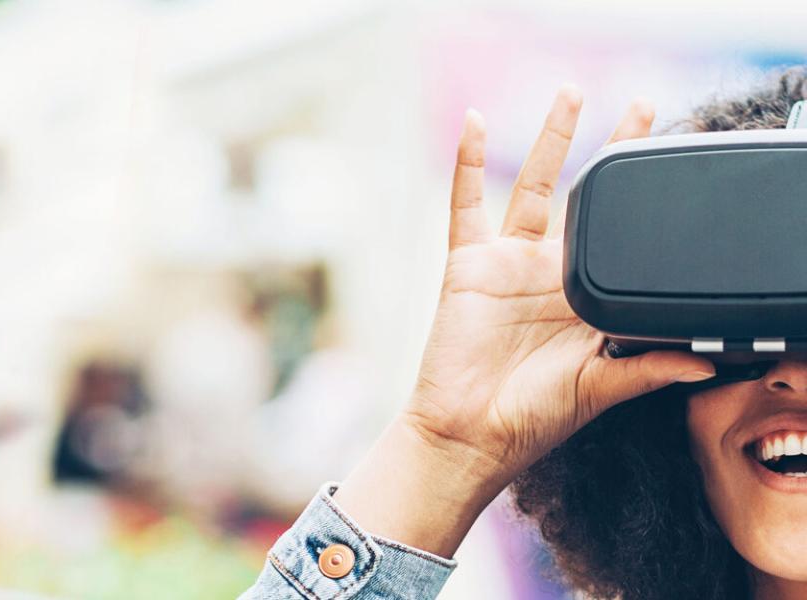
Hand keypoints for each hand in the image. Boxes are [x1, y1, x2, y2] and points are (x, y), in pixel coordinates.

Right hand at [334, 86, 716, 556]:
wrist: (472, 434)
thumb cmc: (533, 419)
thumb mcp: (602, 389)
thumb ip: (649, 368)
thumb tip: (709, 362)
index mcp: (584, 299)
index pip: (621, 233)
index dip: (645, 197)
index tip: (674, 159)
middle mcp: (549, 273)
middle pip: (584, 195)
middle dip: (611, 150)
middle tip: (644, 105)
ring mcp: (508, 263)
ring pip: (531, 184)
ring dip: (551, 137)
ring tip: (572, 92)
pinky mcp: (468, 264)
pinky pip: (465, 202)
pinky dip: (465, 161)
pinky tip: (472, 121)